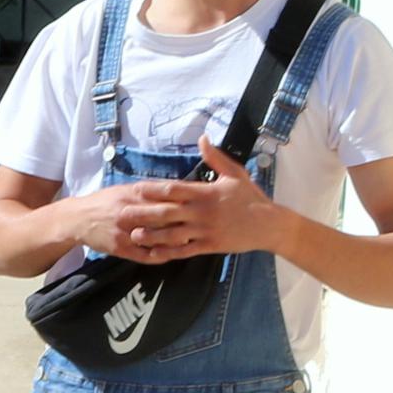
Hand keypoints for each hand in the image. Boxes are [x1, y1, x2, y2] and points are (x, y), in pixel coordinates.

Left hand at [93, 147, 281, 264]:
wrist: (269, 224)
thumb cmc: (250, 197)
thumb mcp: (235, 173)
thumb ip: (215, 157)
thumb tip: (202, 138)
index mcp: (205, 192)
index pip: (173, 189)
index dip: (152, 189)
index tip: (136, 189)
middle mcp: (202, 212)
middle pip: (167, 212)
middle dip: (144, 213)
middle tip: (123, 214)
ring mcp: (205, 231)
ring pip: (173, 234)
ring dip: (152, 236)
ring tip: (134, 236)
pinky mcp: (210, 246)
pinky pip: (185, 251)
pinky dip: (169, 253)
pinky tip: (154, 254)